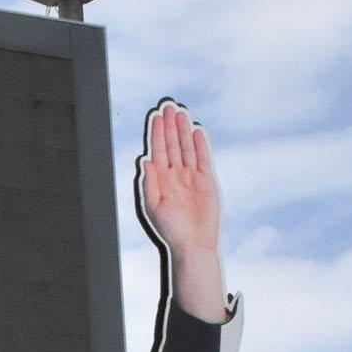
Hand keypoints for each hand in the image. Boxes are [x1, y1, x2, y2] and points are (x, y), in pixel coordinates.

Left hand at [136, 98, 227, 321]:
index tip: (156, 117)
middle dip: (169, 127)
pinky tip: (195, 132)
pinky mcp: (206, 180)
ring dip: (183, 131)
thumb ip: (150, 183)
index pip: (157, 151)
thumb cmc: (171, 230)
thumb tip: (146, 161)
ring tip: (181, 113)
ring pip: (186, 148)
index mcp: (160, 180)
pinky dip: (199, 145)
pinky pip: (202, 158)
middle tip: (168, 107)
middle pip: (171, 145)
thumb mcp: (154, 206)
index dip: (156, 134)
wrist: (193, 243)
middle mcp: (175, 175)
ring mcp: (191, 176)